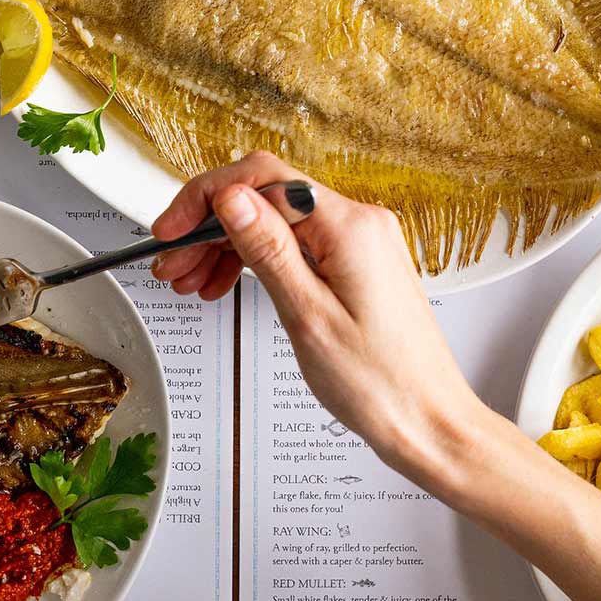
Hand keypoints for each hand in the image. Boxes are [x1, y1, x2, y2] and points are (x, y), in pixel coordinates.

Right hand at [150, 153, 486, 480]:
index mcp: (350, 227)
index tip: (171, 228)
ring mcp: (361, 242)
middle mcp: (360, 223)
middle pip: (266, 197)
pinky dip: (256, 260)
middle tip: (173, 263)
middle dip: (210, 225)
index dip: (205, 197)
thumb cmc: (381, 385)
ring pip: (276, 221)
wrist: (429, 421)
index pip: (262, 179)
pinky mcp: (358, 263)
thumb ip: (268, 250)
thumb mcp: (307, 317)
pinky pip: (297, 244)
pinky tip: (227, 284)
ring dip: (227, 245)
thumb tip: (231, 198)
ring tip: (192, 281)